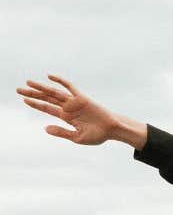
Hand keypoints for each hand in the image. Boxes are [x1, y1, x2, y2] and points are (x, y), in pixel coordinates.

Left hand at [15, 73, 146, 147]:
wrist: (112, 130)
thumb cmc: (97, 135)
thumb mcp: (77, 137)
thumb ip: (61, 132)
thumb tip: (45, 128)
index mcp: (66, 117)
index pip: (47, 109)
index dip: (35, 104)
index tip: (24, 100)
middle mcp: (68, 107)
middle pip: (46, 99)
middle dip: (32, 94)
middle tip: (18, 90)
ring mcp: (74, 102)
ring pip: (53, 92)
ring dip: (40, 87)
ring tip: (27, 82)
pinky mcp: (81, 97)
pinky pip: (69, 87)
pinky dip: (60, 81)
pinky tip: (49, 76)